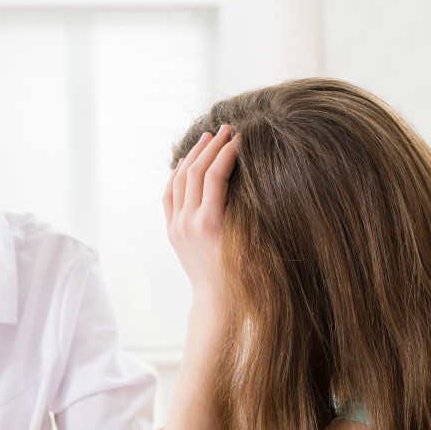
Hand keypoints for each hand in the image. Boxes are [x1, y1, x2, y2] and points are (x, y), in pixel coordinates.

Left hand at [162, 125, 239, 299]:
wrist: (218, 300)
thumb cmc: (245, 276)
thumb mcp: (253, 243)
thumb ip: (251, 211)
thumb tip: (261, 176)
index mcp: (210, 224)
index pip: (215, 175)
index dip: (228, 153)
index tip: (240, 138)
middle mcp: (188, 223)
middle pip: (194, 171)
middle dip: (211, 146)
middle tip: (225, 128)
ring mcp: (176, 226)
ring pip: (178, 180)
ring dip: (193, 155)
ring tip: (207, 137)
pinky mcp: (172, 231)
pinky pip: (169, 195)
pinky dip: (176, 174)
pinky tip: (185, 162)